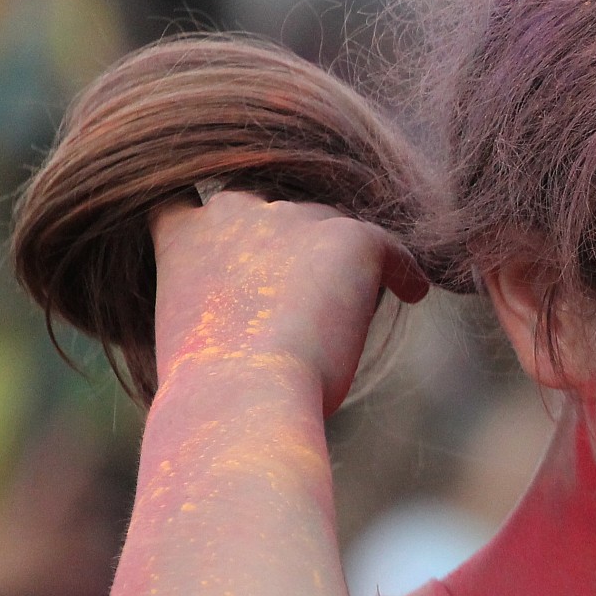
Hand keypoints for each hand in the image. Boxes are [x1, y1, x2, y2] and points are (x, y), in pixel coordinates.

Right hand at [149, 190, 427, 412]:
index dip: (217, 219)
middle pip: (275, 209)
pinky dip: (402, 270)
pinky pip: (389, 247)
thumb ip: (221, 304)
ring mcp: (294, 217)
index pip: (190, 196)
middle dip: (288, 240)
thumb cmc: (210, 394)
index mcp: (183, 234)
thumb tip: (270, 315)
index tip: (237, 245)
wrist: (241, 399)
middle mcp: (236, 211)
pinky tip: (412, 293)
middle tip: (305, 293)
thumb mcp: (192, 339)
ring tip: (350, 310)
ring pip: (331, 227)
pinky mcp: (349, 236)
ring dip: (340, 262)